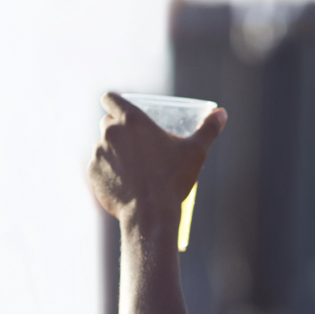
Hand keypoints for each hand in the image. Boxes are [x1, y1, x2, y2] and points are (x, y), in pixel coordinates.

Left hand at [87, 93, 225, 229]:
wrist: (150, 214)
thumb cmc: (173, 180)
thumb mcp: (196, 152)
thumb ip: (208, 129)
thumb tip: (222, 113)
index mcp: (132, 120)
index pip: (110, 99)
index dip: (113, 101)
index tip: (116, 107)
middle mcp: (110, 132)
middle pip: (107, 123)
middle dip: (117, 130)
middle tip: (134, 144)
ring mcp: (98, 153)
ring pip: (102, 146)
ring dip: (113, 152)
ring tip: (131, 168)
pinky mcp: (92, 173)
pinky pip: (98, 167)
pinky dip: (107, 172)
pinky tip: (123, 182)